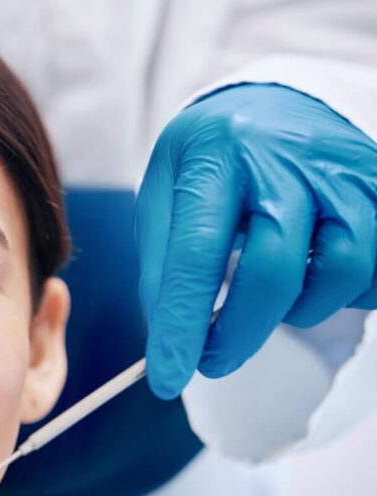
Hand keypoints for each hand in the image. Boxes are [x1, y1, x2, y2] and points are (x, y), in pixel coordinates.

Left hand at [136, 83, 376, 398]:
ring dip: (302, 307)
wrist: (274, 103)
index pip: (198, 253)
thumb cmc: (211, 160)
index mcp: (217, 153)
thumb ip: (163, 261)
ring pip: (342, 271)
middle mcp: (288, 158)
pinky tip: (316, 276)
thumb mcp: (165, 192)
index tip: (169, 377)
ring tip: (271, 297)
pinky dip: (348, 291)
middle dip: (240, 332)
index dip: (184, 324)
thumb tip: (171, 337)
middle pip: (274, 270)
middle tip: (212, 359)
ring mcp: (347, 170)